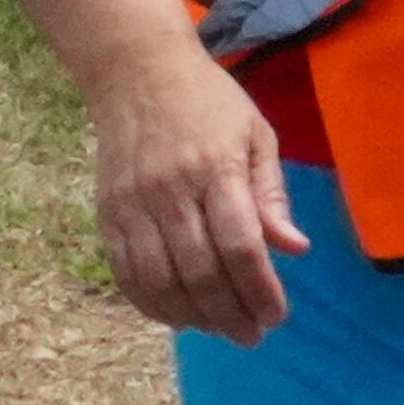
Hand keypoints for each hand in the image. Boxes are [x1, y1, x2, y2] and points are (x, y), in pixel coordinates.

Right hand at [86, 38, 310, 344]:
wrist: (135, 69)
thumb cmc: (208, 101)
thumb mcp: (255, 134)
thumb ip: (272, 194)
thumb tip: (295, 249)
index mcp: (216, 167)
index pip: (240, 245)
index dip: (259, 290)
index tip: (276, 316)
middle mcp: (171, 189)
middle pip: (200, 272)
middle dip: (230, 315)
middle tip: (251, 335)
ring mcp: (133, 203)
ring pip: (161, 281)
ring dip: (192, 317)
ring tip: (218, 328)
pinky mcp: (107, 212)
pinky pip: (126, 273)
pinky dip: (151, 304)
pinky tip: (177, 315)